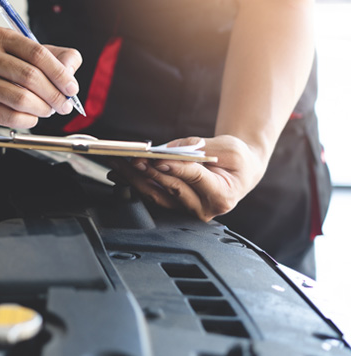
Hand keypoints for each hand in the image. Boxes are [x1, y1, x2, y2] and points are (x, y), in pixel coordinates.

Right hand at [0, 27, 81, 128]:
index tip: (72, 88)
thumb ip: (59, 57)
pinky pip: (12, 118)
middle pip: (29, 76)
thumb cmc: (8, 67)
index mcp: (0, 37)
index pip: (37, 53)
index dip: (59, 73)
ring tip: (48, 109)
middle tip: (65, 104)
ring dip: (43, 108)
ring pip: (21, 99)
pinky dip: (29, 120)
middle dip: (54, 94)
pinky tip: (32, 116)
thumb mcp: (32, 53)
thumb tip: (70, 72)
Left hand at [108, 135, 267, 221]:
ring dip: (133, 179)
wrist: (240, 171)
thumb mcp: (227, 148)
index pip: (194, 179)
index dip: (175, 168)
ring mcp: (186, 210)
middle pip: (170, 188)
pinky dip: (134, 183)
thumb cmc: (235, 159)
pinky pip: (151, 194)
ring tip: (117, 164)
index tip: (157, 159)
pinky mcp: (174, 205)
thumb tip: (168, 149)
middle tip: (132, 158)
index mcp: (221, 196)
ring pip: (155, 194)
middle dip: (148, 172)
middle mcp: (203, 208)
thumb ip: (199, 148)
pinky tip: (119, 174)